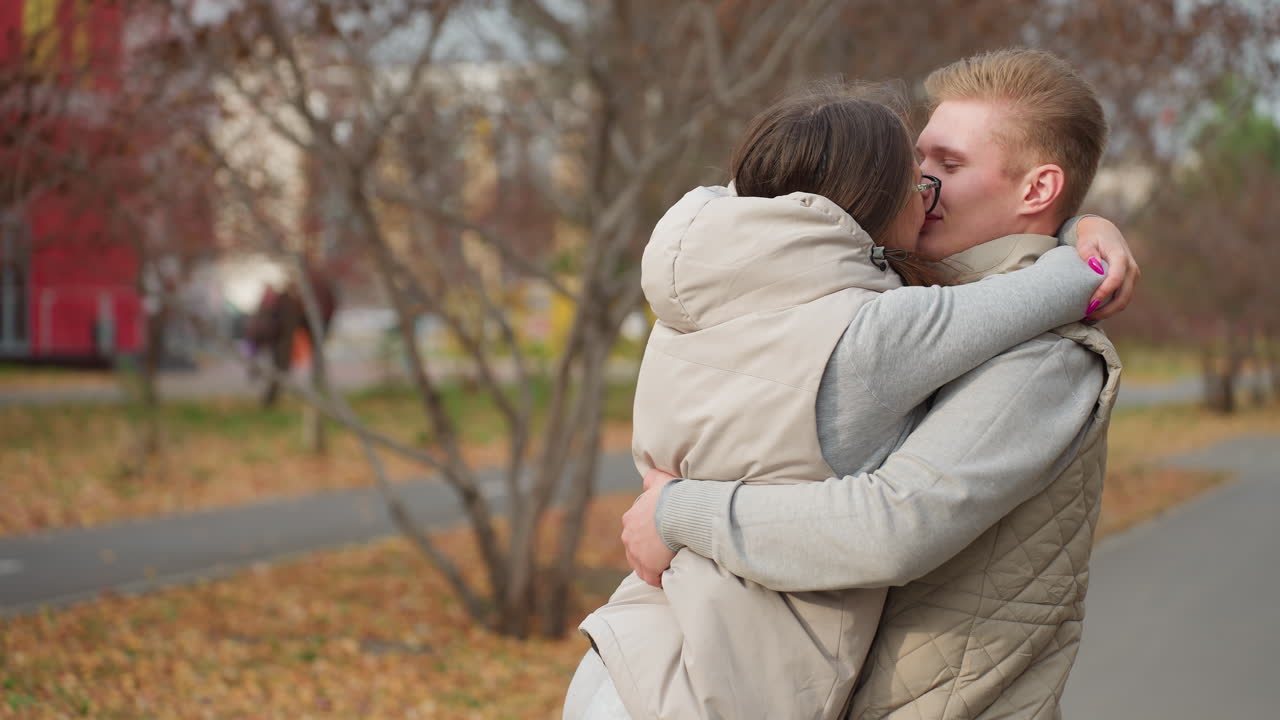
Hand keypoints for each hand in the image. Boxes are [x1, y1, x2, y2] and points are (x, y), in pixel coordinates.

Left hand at [622, 470, 677, 587]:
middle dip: (648, 551)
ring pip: (641, 565)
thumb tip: (648, 477)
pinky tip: (668, 576)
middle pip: (636, 549)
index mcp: (630, 518)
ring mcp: (636, 554)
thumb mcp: (660, 480)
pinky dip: (659, 579)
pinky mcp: (647, 568)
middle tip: (665, 551)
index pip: (635, 530)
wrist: (679, 513)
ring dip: (653, 566)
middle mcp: (628, 537)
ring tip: (667, 565)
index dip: (648, 535)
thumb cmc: (672, 497)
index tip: (660, 536)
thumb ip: (651, 478)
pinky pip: (652, 578)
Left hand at [1075, 216, 1140, 320]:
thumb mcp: (1086, 240)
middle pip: (1123, 296)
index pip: (1115, 279)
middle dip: (1106, 310)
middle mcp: (1131, 268)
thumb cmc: (1092, 236)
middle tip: (1086, 315)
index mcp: (1121, 257)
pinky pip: (1122, 298)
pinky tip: (1095, 311)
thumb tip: (1094, 266)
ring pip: (1124, 300)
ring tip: (1088, 316)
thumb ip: (1088, 252)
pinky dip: (1110, 307)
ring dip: (1108, 312)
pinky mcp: (1130, 281)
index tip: (1089, 304)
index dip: (1103, 294)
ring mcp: (1132, 276)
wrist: (1104, 232)